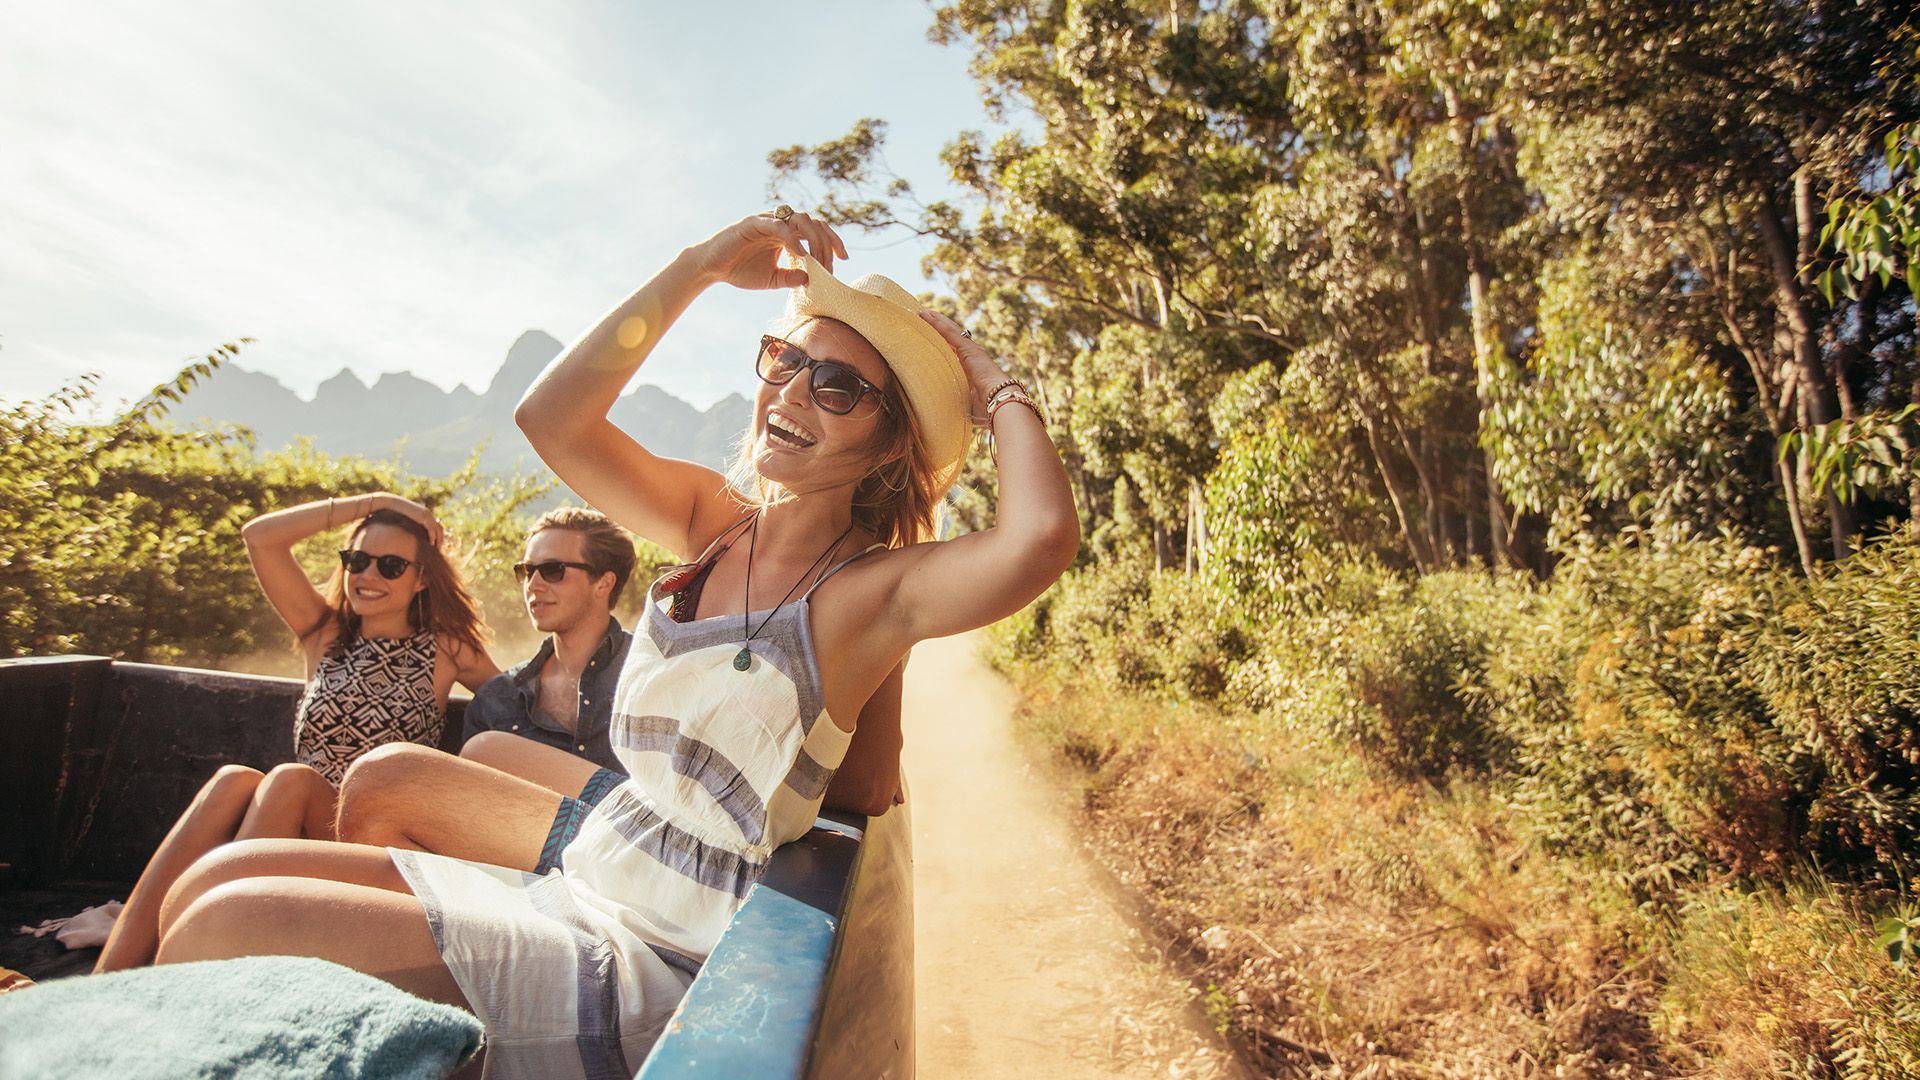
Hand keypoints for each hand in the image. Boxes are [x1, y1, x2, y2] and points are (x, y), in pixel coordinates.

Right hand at [368, 492, 443, 547]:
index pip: (437, 527)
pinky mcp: (423, 517)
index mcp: (426, 515)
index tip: (435, 546)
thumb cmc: (395, 512)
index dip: (438, 537)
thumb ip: (411, 526)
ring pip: (438, 530)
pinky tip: (431, 544)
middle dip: (440, 540)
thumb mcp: (405, 520)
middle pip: (440, 529)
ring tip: (436, 549)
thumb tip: (409, 536)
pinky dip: (433, 537)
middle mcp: (429, 514)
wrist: (392, 503)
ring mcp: (427, 515)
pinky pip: (431, 529)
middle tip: (438, 550)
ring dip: (438, 540)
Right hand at [689, 210, 848, 291]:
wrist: (711, 268)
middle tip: (833, 264)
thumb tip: (811, 278)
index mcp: (785, 233)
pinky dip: (793, 239)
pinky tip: (802, 254)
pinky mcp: (753, 223)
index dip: (832, 240)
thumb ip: (791, 278)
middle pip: (813, 222)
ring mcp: (766, 220)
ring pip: (799, 219)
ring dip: (814, 239)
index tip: (844, 258)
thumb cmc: (740, 271)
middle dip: (828, 241)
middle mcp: (778, 223)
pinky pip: (779, 226)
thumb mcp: (772, 279)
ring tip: (818, 260)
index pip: (816, 230)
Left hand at [917, 309, 1009, 418]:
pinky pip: (949, 333)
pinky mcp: (969, 349)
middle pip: (952, 338)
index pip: (954, 352)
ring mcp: (971, 351)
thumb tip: (938, 412)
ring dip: (936, 321)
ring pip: (950, 331)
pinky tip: (927, 316)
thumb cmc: (986, 409)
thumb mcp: (965, 403)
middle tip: (925, 318)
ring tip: (923, 313)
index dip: (943, 343)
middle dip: (939, 328)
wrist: (1000, 403)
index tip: (931, 338)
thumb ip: (954, 402)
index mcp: (971, 369)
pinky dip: (937, 324)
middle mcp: (972, 357)